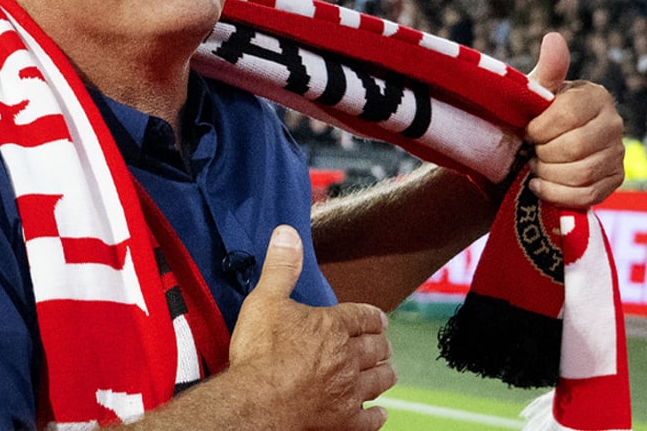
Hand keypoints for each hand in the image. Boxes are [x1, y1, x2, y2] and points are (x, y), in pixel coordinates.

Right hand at [228, 226, 394, 430]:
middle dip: (380, 345)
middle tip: (383, 345)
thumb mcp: (265, 300)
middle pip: (374, 348)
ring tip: (387, 371)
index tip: (379, 319)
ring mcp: (348, 390)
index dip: (372, 317)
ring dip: (384, 374)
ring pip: (378, 380)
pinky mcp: (343, 420)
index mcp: (332, 326)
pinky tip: (381, 413)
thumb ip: (281, 267)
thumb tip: (288, 233)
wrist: (258, 401)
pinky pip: (369, 419)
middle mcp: (347, 357)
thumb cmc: (260, 352)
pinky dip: (377, 415)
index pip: (362, 316)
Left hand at [525, 32, 624, 207]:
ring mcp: (618, 154)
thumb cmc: (535, 115)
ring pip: (582, 173)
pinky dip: (557, 194)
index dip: (541, 129)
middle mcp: (614, 123)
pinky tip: (540, 186)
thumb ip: (546, 71)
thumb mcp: (535, 93)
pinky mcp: (615, 180)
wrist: (539, 149)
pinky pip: (587, 195)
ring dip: (548, 175)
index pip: (569, 115)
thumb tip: (554, 38)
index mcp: (596, 96)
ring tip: (535, 168)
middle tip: (531, 152)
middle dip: (543, 154)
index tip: (527, 132)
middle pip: (575, 147)